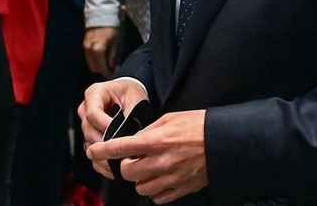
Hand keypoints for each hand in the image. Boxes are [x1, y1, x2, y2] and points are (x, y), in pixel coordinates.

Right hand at [78, 78, 150, 177]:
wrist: (127, 93)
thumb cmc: (131, 93)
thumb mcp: (134, 98)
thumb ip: (129, 115)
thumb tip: (127, 137)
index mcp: (94, 94)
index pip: (93, 114)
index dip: (105, 126)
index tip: (119, 136)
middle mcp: (85, 108)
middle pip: (89, 130)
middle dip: (105, 143)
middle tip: (121, 154)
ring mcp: (85, 122)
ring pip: (89, 142)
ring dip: (103, 153)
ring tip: (120, 162)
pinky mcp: (89, 134)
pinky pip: (92, 150)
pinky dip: (102, 160)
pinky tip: (114, 167)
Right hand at [84, 26, 121, 77]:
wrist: (101, 13)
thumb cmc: (112, 27)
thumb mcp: (116, 42)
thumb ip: (113, 56)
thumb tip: (112, 68)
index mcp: (97, 51)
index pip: (101, 68)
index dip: (107, 74)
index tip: (112, 76)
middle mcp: (89, 51)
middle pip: (94, 68)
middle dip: (101, 71)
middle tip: (109, 72)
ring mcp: (85, 48)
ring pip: (90, 63)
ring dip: (97, 67)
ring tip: (105, 66)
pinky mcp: (83, 44)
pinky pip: (88, 57)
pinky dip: (93, 61)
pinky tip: (100, 59)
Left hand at [88, 110, 207, 202]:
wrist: (224, 140)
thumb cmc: (198, 125)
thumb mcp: (171, 118)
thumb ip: (149, 130)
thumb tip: (135, 140)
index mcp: (156, 140)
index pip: (120, 147)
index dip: (102, 150)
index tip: (93, 151)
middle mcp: (160, 161)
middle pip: (127, 172)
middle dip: (125, 166)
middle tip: (133, 159)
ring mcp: (170, 178)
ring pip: (141, 188)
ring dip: (140, 179)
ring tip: (148, 169)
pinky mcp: (180, 189)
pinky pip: (158, 198)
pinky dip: (155, 191)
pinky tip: (160, 180)